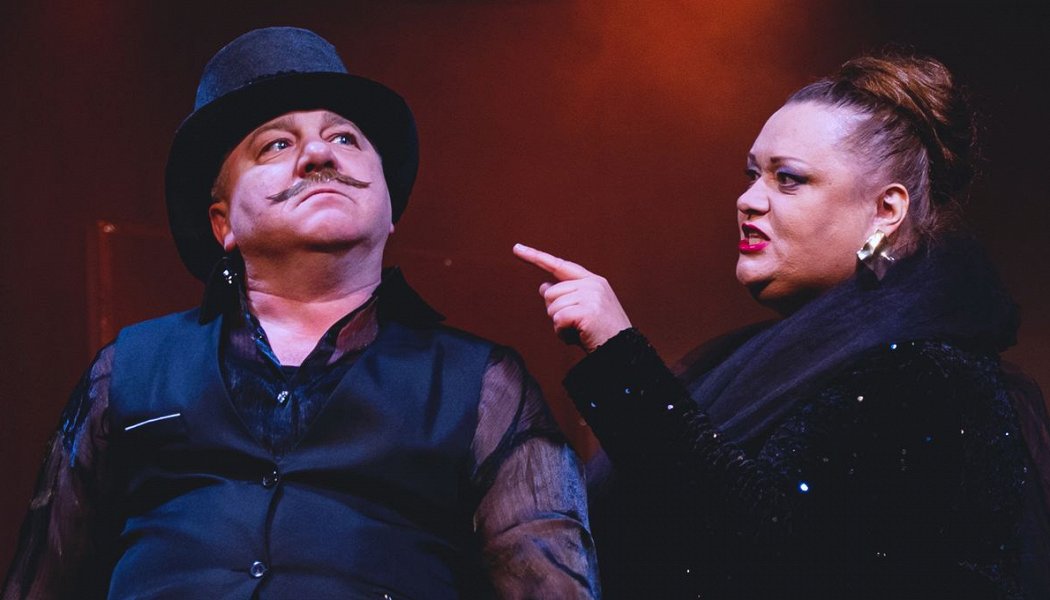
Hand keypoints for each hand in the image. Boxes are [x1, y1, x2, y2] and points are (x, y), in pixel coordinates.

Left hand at [513, 243, 631, 351]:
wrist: (623, 351)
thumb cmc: (600, 333)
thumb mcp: (582, 310)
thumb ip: (565, 296)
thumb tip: (543, 286)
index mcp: (592, 280)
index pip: (559, 266)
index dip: (536, 257)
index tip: (516, 248)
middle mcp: (592, 284)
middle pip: (550, 293)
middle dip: (555, 312)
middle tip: (574, 324)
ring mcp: (591, 296)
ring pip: (552, 307)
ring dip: (559, 324)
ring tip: (578, 331)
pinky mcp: (587, 311)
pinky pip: (557, 320)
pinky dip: (562, 333)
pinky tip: (576, 337)